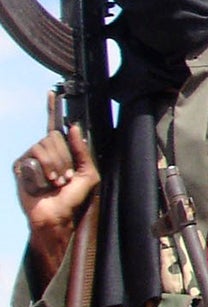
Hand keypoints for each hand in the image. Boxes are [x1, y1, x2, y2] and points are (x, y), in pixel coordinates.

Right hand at [17, 94, 99, 284]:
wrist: (56, 214)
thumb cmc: (73, 196)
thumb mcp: (88, 174)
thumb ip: (82, 151)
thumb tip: (73, 128)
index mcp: (61, 150)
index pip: (55, 125)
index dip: (52, 108)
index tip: (52, 92)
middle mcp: (45, 150)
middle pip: (55, 137)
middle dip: (65, 159)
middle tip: (65, 177)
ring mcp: (31, 157)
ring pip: (45, 147)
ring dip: (55, 167)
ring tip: (55, 181)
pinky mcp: (20, 165)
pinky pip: (33, 158)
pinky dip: (42, 171)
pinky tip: (42, 182)